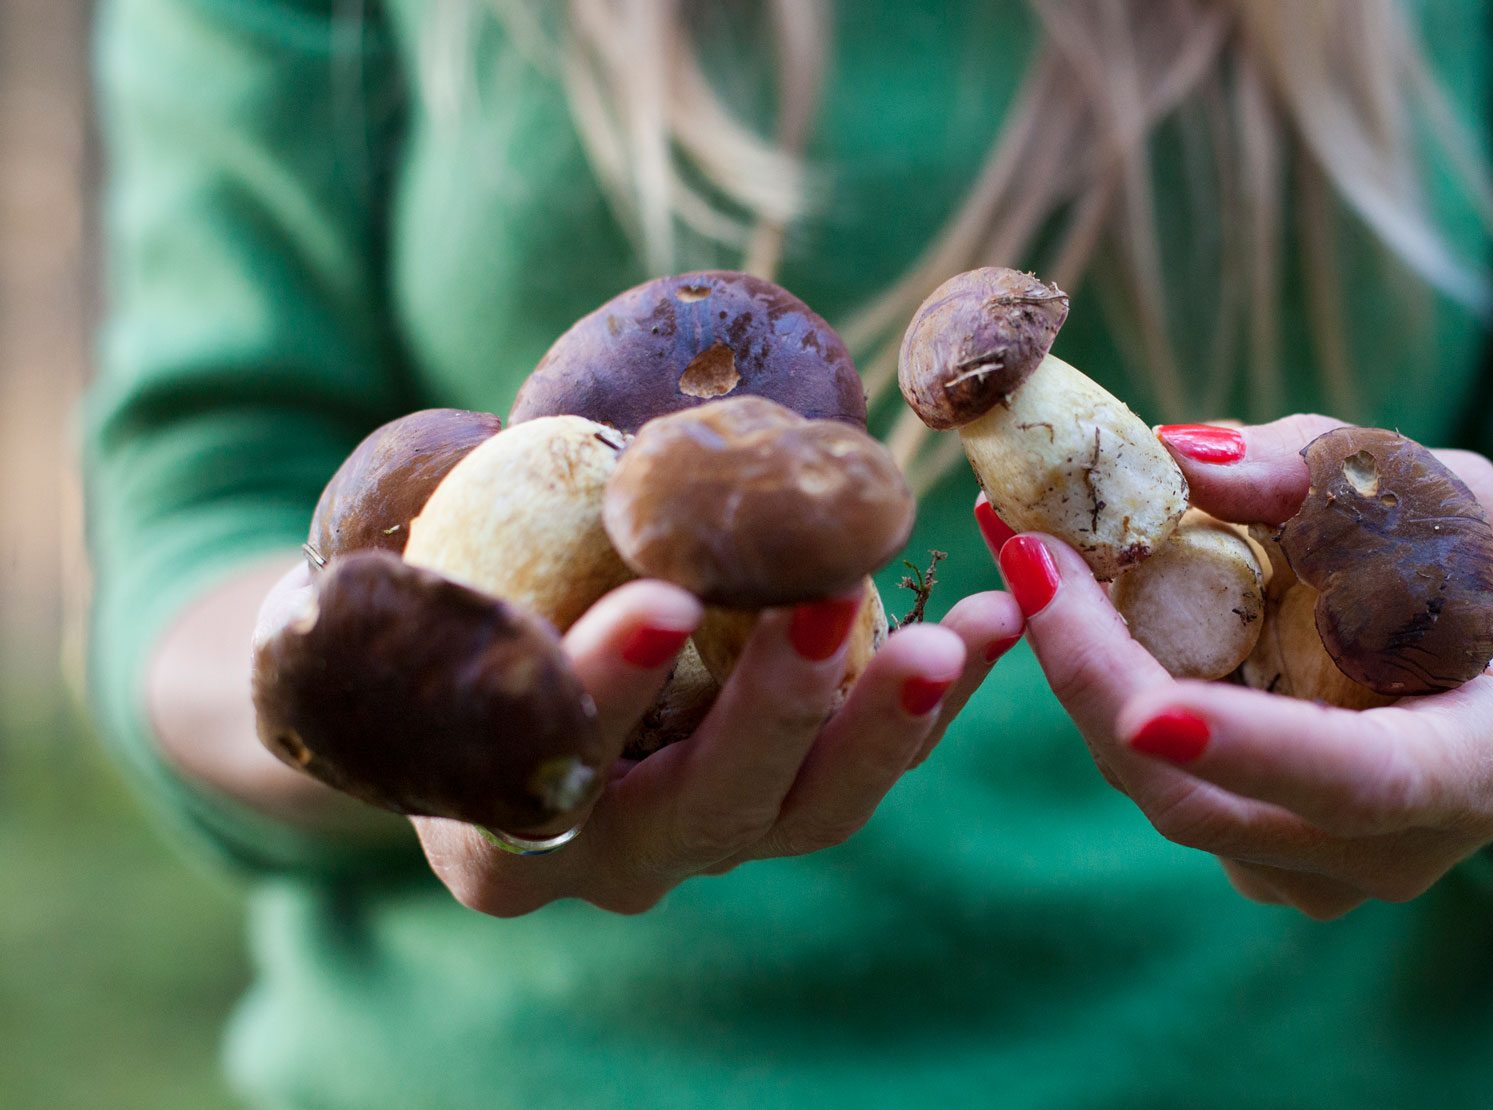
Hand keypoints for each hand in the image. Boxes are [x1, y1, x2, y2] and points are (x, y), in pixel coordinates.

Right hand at [409, 578, 1022, 916]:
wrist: (491, 690)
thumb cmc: (444, 612)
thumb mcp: (419, 583)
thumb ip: (441, 536)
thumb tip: (484, 431)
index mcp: (494, 832)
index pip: (551, 774)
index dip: (603, 695)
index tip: (662, 605)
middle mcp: (609, 860)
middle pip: (704, 808)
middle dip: (773, 710)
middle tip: (824, 605)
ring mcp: (708, 845)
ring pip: (811, 810)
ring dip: (886, 720)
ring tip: (951, 634)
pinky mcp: (789, 809)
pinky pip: (870, 766)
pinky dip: (932, 700)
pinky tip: (993, 620)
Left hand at [980, 415, 1492, 919]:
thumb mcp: (1453, 494)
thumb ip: (1329, 474)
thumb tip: (1178, 454)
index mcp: (1478, 768)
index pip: (1359, 781)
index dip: (1250, 747)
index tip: (1146, 708)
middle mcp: (1391, 852)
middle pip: (1206, 799)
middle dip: (1096, 675)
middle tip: (1024, 550)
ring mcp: (1316, 872)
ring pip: (1160, 791)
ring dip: (1078, 671)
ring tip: (1024, 546)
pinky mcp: (1259, 856)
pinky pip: (1159, 780)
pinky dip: (1104, 689)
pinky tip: (1072, 599)